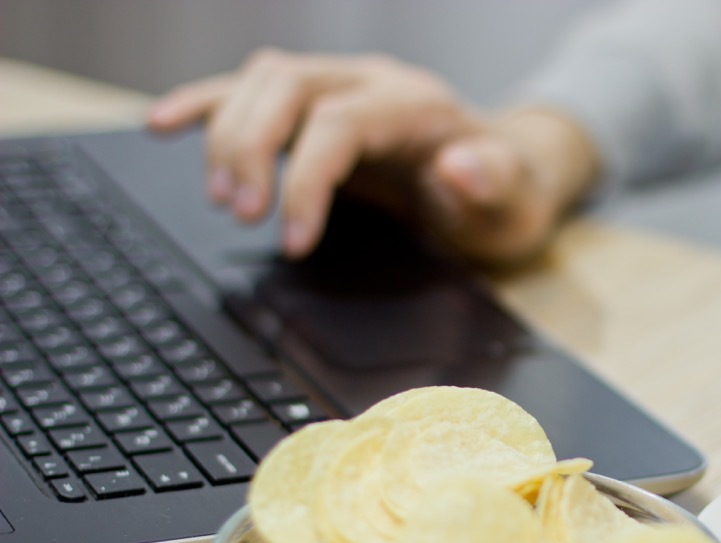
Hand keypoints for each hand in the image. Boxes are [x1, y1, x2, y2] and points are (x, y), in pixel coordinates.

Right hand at [146, 49, 598, 263]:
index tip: (292, 241)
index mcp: (417, 106)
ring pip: (262, 82)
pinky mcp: (317, 106)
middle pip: (287, 87)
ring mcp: (340, 87)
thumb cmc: (507, 194)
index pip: (340, 123)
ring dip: (228, 135)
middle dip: (252, 148)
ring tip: (223, 198)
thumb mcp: (515, 202)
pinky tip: (165, 123)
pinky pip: (251, 91)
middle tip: (242, 213)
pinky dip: (206, 104)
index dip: (306, 180)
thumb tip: (460, 166)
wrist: (507, 178)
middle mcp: (372, 83)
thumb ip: (493, 183)